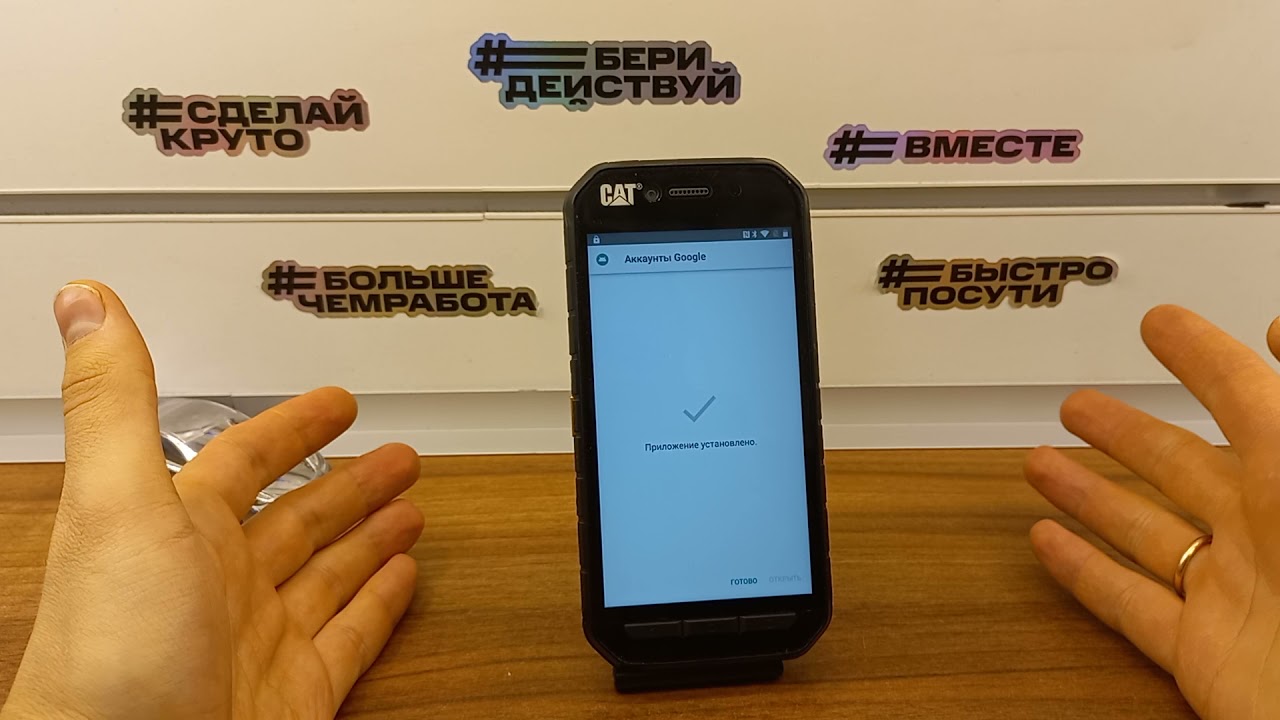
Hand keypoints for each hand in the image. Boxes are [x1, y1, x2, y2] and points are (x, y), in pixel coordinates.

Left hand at [1, 282, 424, 719]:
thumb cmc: (110, 654)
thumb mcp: (116, 503)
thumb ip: (113, 401)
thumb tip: (87, 302)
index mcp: (182, 529)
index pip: (248, 459)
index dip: (294, 425)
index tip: (334, 400)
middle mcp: (222, 581)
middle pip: (302, 516)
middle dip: (351, 479)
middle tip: (397, 451)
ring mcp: (262, 638)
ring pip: (331, 570)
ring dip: (371, 533)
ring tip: (411, 504)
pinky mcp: (299, 692)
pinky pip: (352, 635)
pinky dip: (382, 604)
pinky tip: (405, 579)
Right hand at [1027, 305, 1279, 719]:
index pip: (1242, 394)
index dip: (1201, 356)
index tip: (1164, 325)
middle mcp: (1264, 530)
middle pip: (1177, 466)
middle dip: (1124, 429)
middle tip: (1079, 403)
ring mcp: (1232, 592)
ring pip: (1143, 531)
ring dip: (1087, 494)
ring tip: (1040, 462)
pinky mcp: (1204, 653)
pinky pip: (1130, 606)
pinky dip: (1082, 575)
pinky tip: (1047, 543)